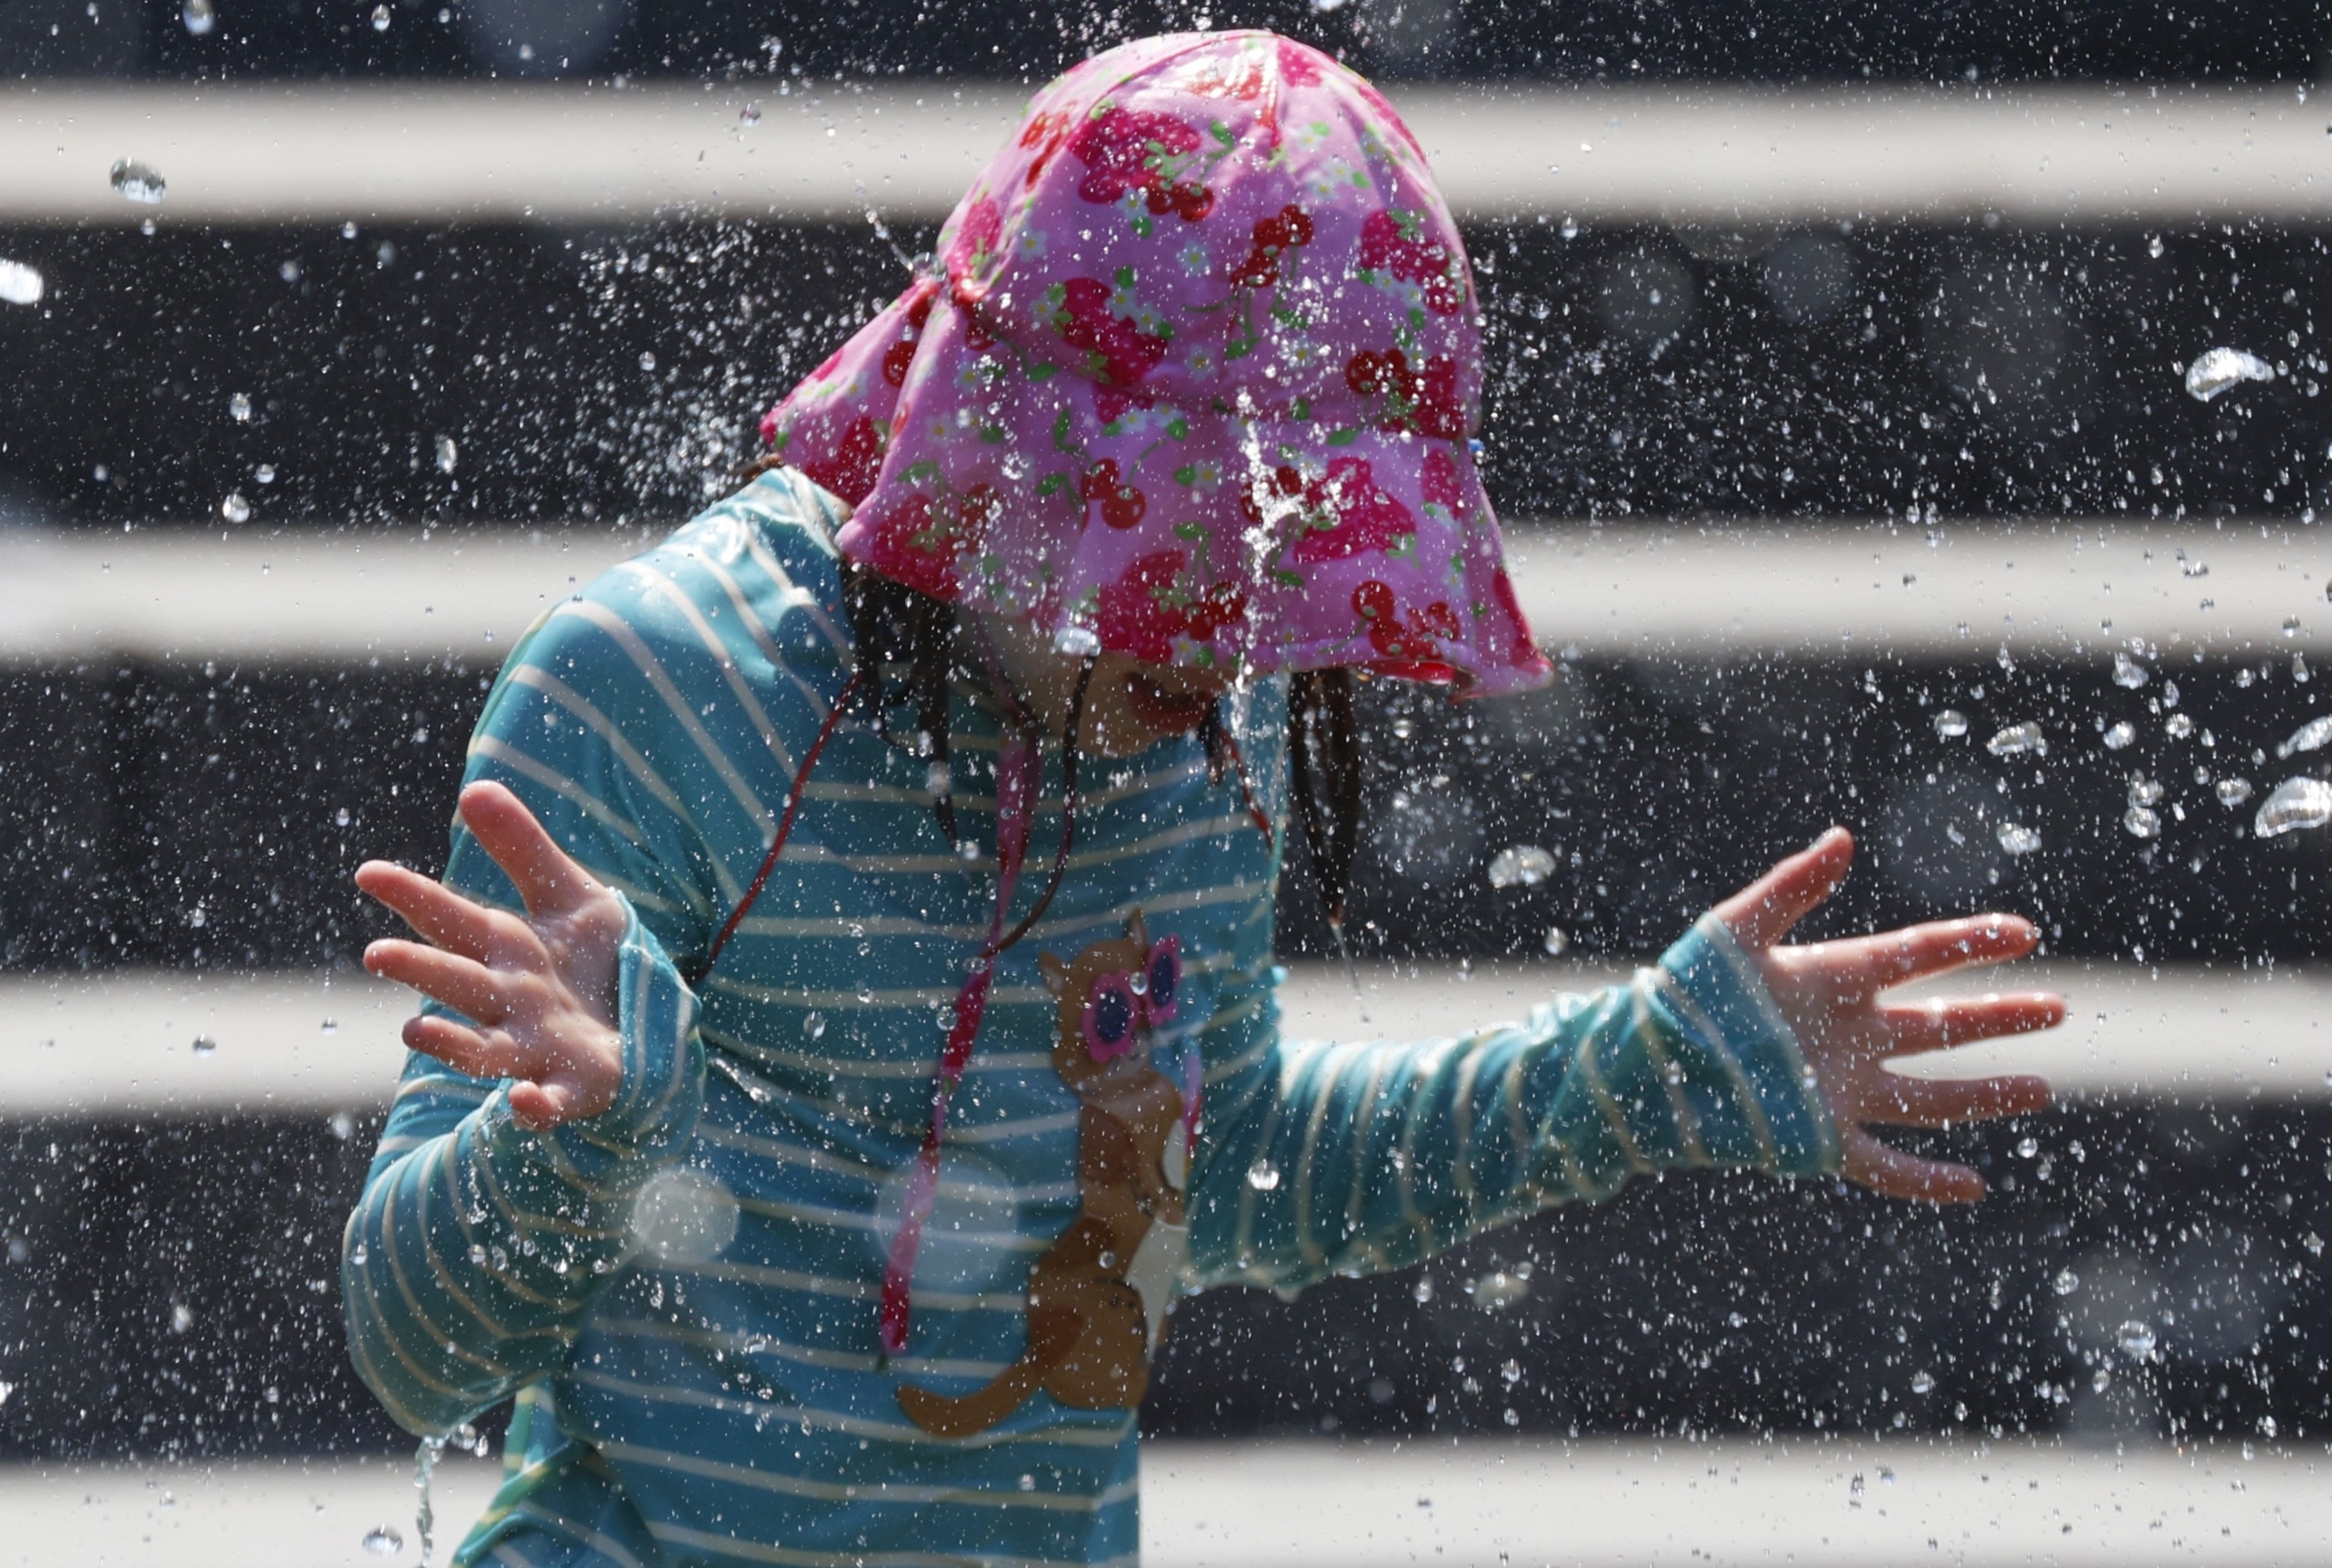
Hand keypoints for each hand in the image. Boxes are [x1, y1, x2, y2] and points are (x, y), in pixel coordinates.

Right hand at [355, 781, 628, 1129]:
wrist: (650, 1029)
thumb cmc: (595, 964)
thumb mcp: (570, 896)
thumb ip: (522, 848)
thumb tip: (474, 787)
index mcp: (506, 952)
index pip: (452, 919)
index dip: (413, 897)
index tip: (369, 873)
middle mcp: (510, 1003)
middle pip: (459, 983)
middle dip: (420, 971)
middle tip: (377, 952)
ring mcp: (537, 1048)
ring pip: (486, 1049)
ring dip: (451, 1044)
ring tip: (415, 1032)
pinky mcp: (577, 1086)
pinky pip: (553, 1102)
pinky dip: (536, 1107)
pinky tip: (525, 1101)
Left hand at [1713, 827, 2060, 1202]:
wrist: (1642, 1064)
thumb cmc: (1685, 993)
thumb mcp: (1735, 931)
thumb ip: (1792, 886)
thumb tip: (1843, 838)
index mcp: (1833, 978)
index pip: (1918, 955)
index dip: (1971, 942)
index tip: (2024, 933)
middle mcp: (1849, 1035)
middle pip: (1941, 1024)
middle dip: (2000, 1017)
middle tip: (2058, 1008)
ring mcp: (1840, 1090)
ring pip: (1930, 1096)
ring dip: (1985, 1094)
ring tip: (2040, 1090)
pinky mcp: (1820, 1140)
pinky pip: (1887, 1166)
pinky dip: (1928, 1181)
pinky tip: (1973, 1185)